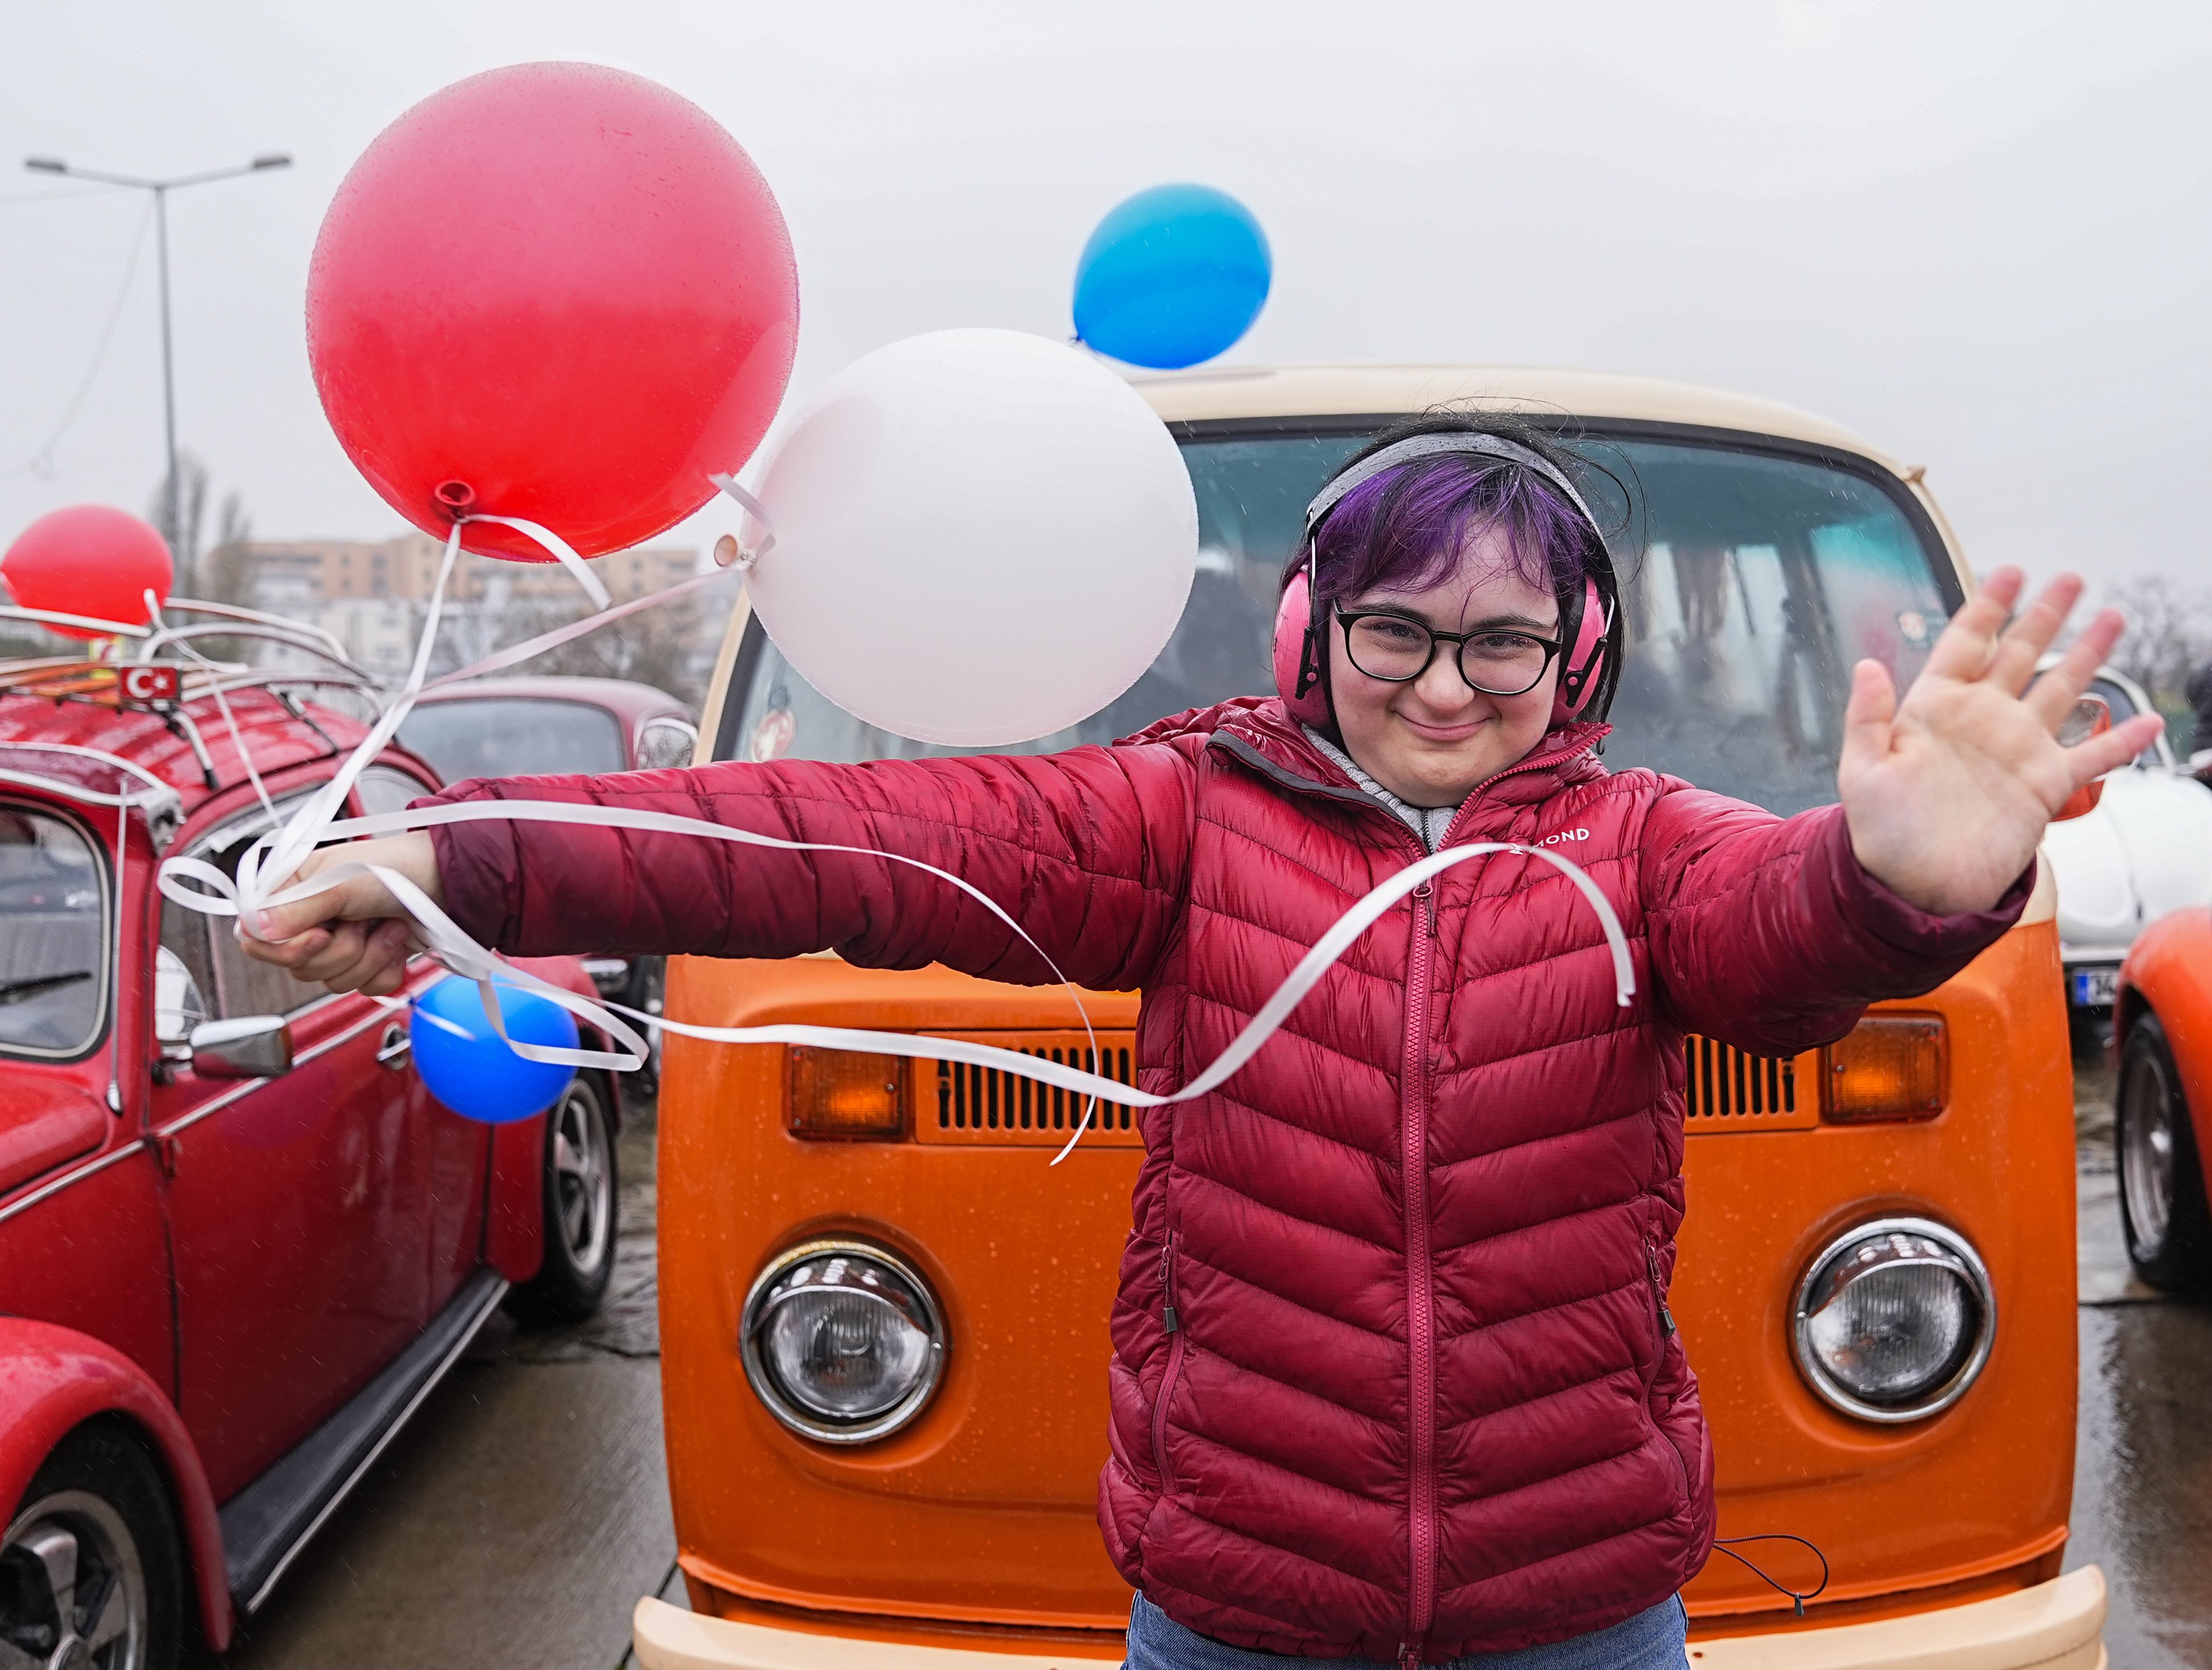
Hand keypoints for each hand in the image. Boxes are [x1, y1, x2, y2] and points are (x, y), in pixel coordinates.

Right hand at [235, 832, 442, 997]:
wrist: (447, 881)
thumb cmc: (395, 867)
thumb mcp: (340, 881)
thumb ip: (297, 907)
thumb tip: (256, 930)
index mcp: (291, 896)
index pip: (257, 940)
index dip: (287, 948)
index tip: (321, 935)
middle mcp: (310, 922)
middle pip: (300, 967)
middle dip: (341, 948)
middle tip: (362, 919)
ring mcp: (340, 944)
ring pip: (333, 981)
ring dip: (369, 955)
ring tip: (386, 923)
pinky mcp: (369, 962)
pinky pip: (365, 989)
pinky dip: (386, 968)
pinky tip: (396, 942)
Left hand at [1839, 568, 2162, 914]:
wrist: (1914, 886)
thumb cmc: (1882, 832)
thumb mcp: (1862, 772)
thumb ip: (1866, 717)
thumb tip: (1868, 665)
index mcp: (1934, 709)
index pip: (1965, 644)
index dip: (1988, 608)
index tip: (2010, 573)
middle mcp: (1981, 721)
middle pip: (2021, 654)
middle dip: (2047, 616)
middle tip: (2072, 579)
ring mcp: (2017, 749)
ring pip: (2062, 690)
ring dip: (2089, 656)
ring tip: (2113, 618)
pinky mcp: (2044, 785)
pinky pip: (2093, 757)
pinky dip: (2123, 741)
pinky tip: (2150, 721)